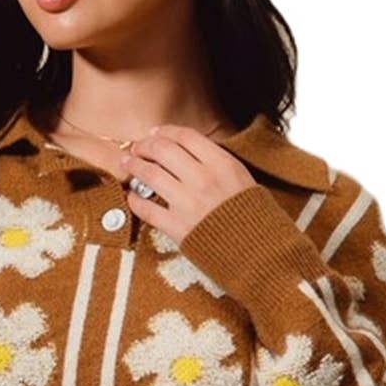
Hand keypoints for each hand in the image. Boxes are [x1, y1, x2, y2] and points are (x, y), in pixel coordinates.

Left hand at [120, 122, 257, 246]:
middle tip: (137, 148)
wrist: (257, 253)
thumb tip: (190, 153)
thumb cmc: (252, 218)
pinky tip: (133, 197)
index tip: (155, 133)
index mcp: (222, 164)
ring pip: (150, 174)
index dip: (165, 131)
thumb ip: (217, 163)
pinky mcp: (177, 228)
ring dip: (134, 166)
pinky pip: (147, 209)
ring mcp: (188, 203)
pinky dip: (135, 200)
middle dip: (144, 145)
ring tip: (127, 164)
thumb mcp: (242, 180)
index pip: (186, 137)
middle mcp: (203, 179)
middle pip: (163, 149)